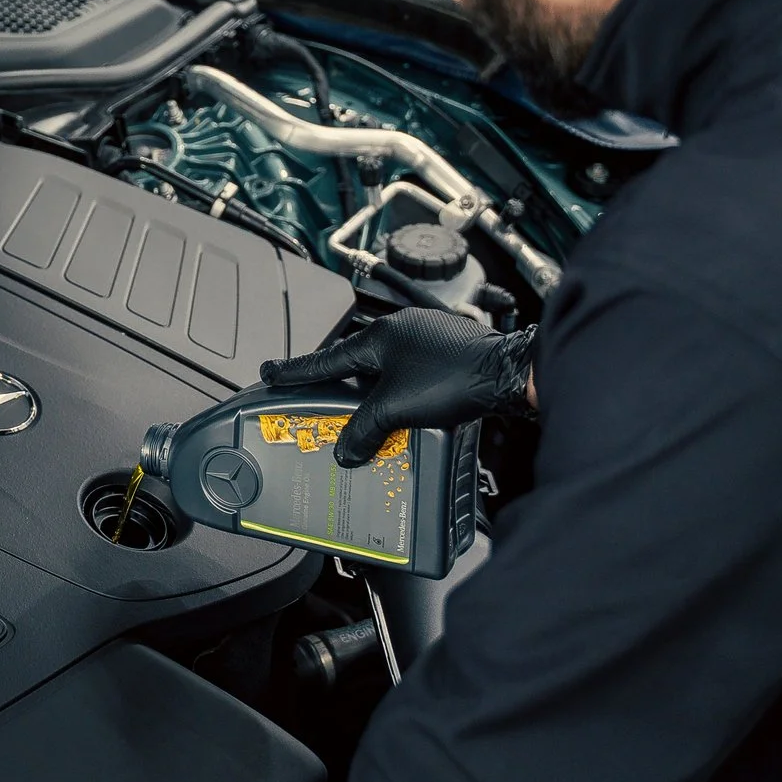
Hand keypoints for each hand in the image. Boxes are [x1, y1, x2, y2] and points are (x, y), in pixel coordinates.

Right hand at [260, 308, 536, 465]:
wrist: (510, 375)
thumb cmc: (458, 378)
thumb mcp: (397, 408)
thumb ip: (364, 429)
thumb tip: (347, 449)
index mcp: (382, 336)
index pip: (327, 358)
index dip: (296, 370)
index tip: (271, 372)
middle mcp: (403, 332)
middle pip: (357, 361)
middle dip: (336, 384)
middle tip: (312, 396)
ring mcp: (428, 340)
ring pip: (386, 370)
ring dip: (371, 393)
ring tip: (358, 415)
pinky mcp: (449, 355)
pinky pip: (409, 375)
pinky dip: (397, 395)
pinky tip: (400, 413)